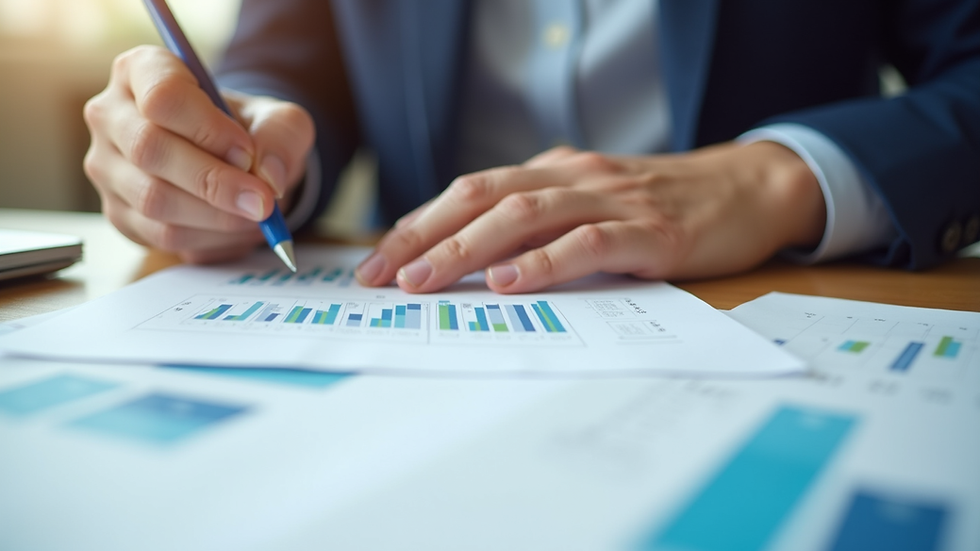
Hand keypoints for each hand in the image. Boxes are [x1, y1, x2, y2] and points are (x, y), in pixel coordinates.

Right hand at [83, 45, 314, 262]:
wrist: (236, 162)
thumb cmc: (249, 130)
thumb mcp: (280, 120)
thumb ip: (282, 137)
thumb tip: (269, 177)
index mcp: (142, 71)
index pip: (162, 96)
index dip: (208, 129)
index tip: (247, 153)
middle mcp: (111, 115)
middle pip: (149, 148)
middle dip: (213, 181)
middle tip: (262, 201)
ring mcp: (107, 166)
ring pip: (153, 198)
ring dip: (214, 215)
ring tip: (255, 214)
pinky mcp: (119, 212)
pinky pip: (160, 233)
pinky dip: (208, 238)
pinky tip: (236, 228)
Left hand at [356, 142, 825, 292]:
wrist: (748, 187)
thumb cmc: (660, 205)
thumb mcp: (591, 203)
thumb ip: (540, 223)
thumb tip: (474, 259)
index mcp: (552, 172)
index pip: (469, 192)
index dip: (418, 225)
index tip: (376, 261)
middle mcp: (573, 177)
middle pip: (482, 198)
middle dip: (423, 237)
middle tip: (380, 276)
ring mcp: (612, 200)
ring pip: (525, 216)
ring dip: (467, 249)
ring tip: (424, 280)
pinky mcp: (650, 232)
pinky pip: (588, 243)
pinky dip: (544, 262)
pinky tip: (510, 282)